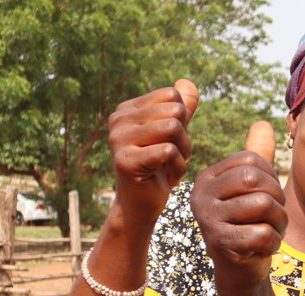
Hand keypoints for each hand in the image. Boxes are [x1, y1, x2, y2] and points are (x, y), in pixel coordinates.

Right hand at [107, 79, 199, 217]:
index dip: (183, 119)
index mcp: (127, 109)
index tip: (171, 141)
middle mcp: (118, 120)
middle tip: (172, 157)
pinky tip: (167, 179)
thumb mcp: (174, 134)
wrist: (143, 204)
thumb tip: (186, 83)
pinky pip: (168, 151)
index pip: (172, 95)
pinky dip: (178, 167)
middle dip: (184, 137)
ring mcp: (118, 140)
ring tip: (169, 166)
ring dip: (183, 153)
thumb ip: (181, 108)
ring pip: (173, 128)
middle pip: (175, 111)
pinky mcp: (124, 161)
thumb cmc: (160, 167)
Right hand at [191, 121, 283, 290]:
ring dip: (279, 222)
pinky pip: (263, 233)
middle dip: (277, 200)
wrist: (240, 270)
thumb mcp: (251, 187)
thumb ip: (256, 155)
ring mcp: (208, 221)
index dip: (271, 179)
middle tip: (273, 217)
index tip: (266, 198)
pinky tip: (263, 248)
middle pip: (256, 181)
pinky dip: (273, 242)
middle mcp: (200, 196)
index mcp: (207, 178)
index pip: (252, 161)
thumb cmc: (248, 222)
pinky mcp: (220, 245)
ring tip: (269, 231)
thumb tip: (262, 122)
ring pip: (263, 206)